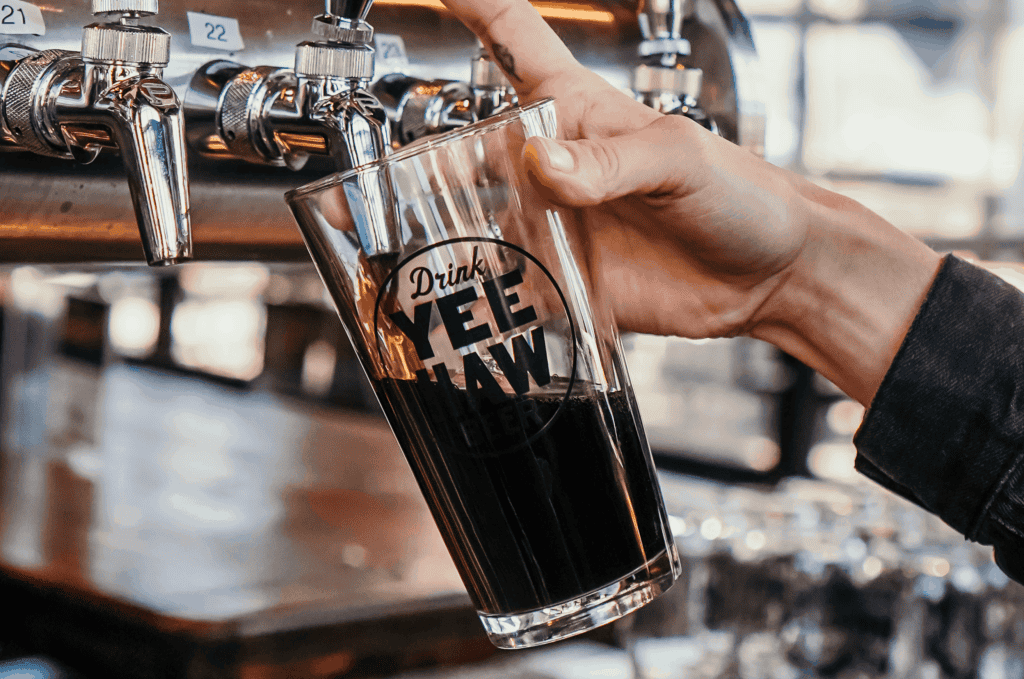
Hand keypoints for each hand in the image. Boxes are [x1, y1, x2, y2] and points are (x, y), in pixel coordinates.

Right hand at [440, 0, 941, 403]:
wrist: (768, 276)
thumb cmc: (737, 194)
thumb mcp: (677, 160)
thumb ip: (609, 162)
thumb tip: (542, 167)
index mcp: (575, 112)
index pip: (511, 40)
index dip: (470, 4)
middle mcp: (553, 166)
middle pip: (467, 145)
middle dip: (424, 156)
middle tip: (388, 179)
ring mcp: (554, 225)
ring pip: (474, 220)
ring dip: (440, 232)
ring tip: (403, 249)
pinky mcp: (562, 281)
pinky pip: (507, 285)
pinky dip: (477, 296)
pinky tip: (454, 307)